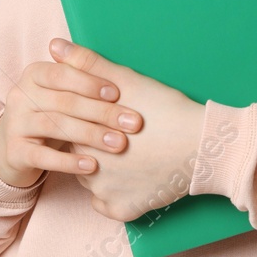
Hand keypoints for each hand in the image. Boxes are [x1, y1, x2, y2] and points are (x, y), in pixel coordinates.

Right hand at [0, 37, 145, 188]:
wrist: (16, 148)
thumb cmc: (51, 113)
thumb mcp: (63, 91)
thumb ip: (78, 72)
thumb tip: (64, 43)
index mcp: (34, 74)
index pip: (62, 73)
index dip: (90, 82)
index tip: (118, 93)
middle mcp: (20, 95)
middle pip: (64, 101)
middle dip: (102, 112)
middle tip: (133, 123)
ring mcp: (15, 124)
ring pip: (55, 126)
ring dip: (91, 135)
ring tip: (119, 144)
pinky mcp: (14, 152)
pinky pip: (43, 156)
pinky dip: (69, 162)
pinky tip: (92, 165)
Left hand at [52, 39, 206, 222]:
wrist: (202, 145)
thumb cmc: (164, 109)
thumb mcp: (125, 80)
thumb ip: (87, 63)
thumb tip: (54, 46)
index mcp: (83, 137)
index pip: (73, 128)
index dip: (92, 120)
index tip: (113, 116)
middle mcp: (88, 170)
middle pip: (81, 154)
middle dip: (96, 144)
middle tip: (127, 134)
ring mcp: (105, 194)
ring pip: (92, 180)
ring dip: (103, 170)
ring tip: (129, 153)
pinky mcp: (124, 211)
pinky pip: (107, 205)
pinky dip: (116, 194)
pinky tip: (131, 178)